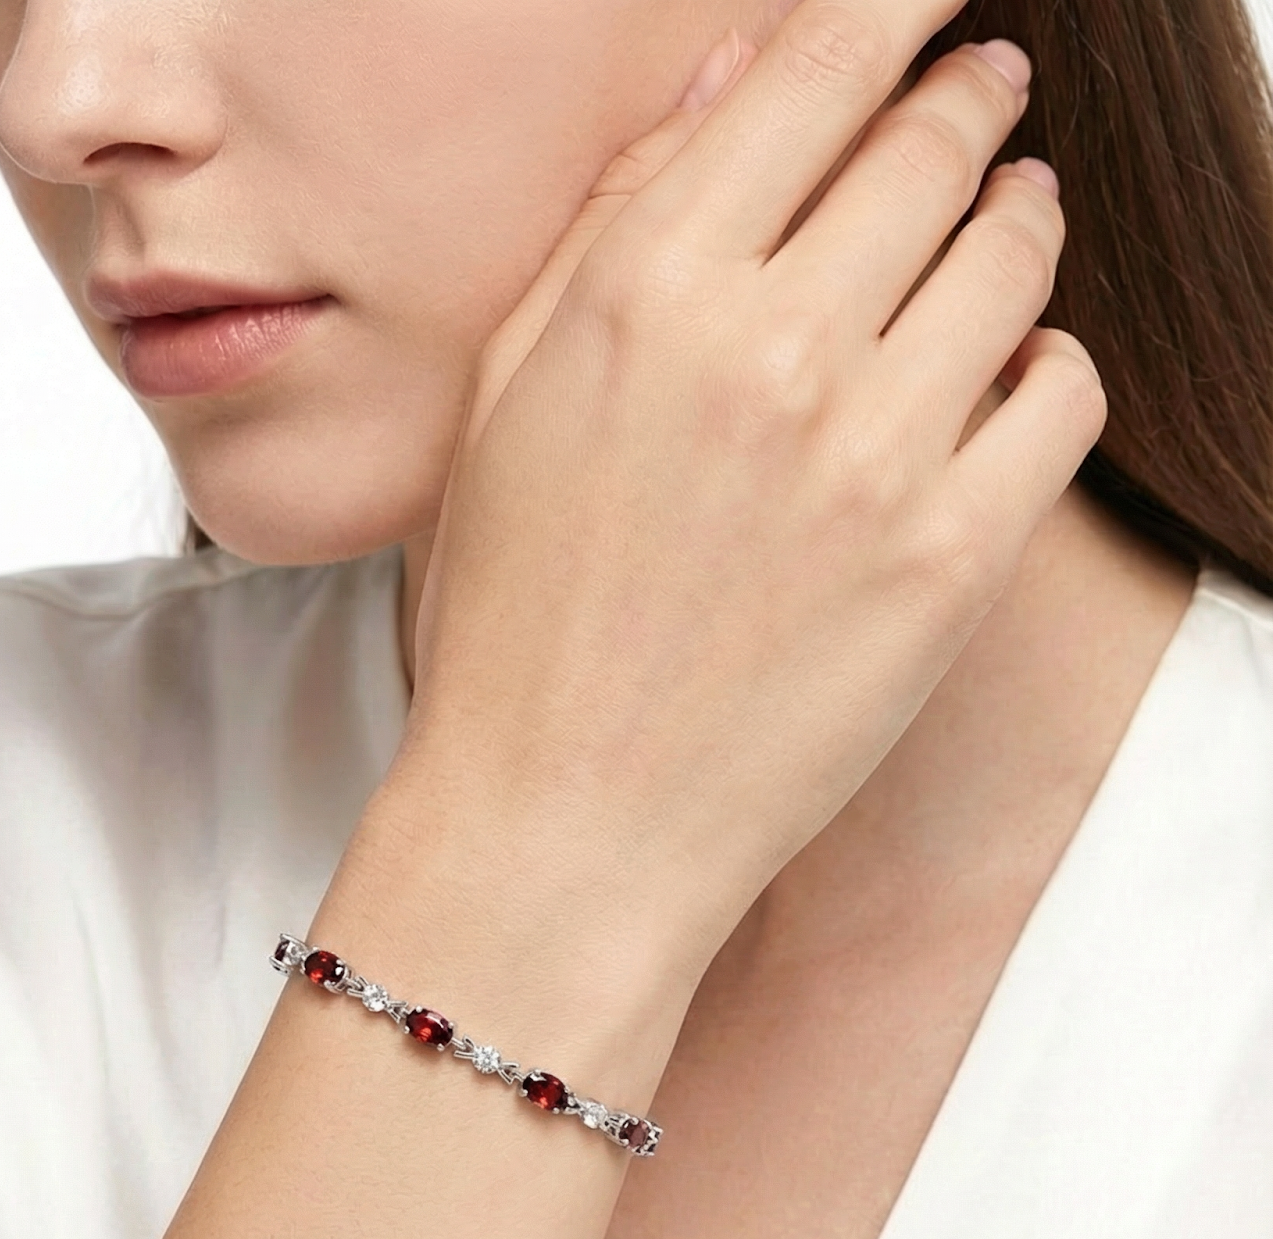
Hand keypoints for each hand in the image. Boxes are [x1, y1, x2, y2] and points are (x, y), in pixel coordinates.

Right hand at [395, 0, 1104, 978]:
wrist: (563, 824)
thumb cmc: (511, 626)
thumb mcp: (509, 401)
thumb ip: (610, 228)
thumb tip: (723, 91)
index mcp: (644, 292)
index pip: (814, 69)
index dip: (888, 7)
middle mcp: (770, 351)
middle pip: (934, 144)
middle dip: (970, 95)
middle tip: (984, 92)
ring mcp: (874, 458)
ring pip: (1017, 254)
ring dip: (1020, 214)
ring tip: (1005, 219)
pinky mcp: (952, 563)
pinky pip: (1061, 394)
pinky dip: (1046, 361)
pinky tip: (1000, 374)